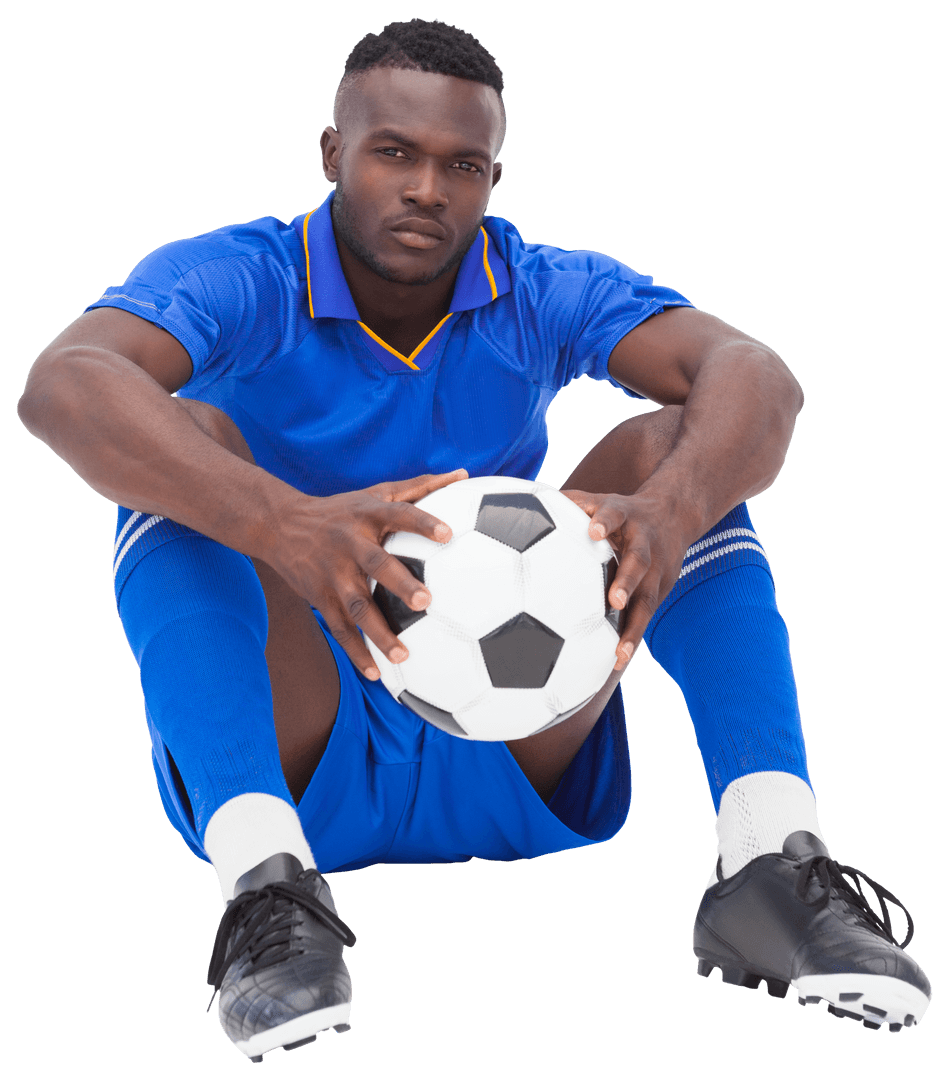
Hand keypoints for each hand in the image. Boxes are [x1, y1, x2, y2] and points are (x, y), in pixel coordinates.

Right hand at [263, 470, 467, 678]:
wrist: (280, 525)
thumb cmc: (342, 510)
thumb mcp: (375, 493)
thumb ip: (420, 486)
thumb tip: (463, 473)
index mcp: (367, 515)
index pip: (398, 514)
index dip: (422, 522)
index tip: (448, 533)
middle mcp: (349, 544)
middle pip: (375, 564)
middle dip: (399, 583)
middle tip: (426, 602)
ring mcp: (332, 574)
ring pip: (356, 606)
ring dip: (378, 632)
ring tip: (404, 655)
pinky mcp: (319, 598)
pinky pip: (338, 629)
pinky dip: (356, 653)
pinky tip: (377, 675)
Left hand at [561, 489, 691, 669]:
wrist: (675, 514)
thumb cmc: (622, 511)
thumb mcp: (602, 498)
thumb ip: (572, 501)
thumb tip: (526, 499)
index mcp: (625, 516)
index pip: (615, 514)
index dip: (606, 521)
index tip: (594, 530)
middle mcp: (644, 543)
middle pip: (639, 562)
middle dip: (627, 582)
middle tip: (614, 601)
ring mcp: (656, 570)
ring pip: (647, 599)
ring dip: (633, 626)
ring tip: (619, 653)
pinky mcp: (661, 590)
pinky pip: (646, 617)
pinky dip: (632, 638)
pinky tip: (616, 662)